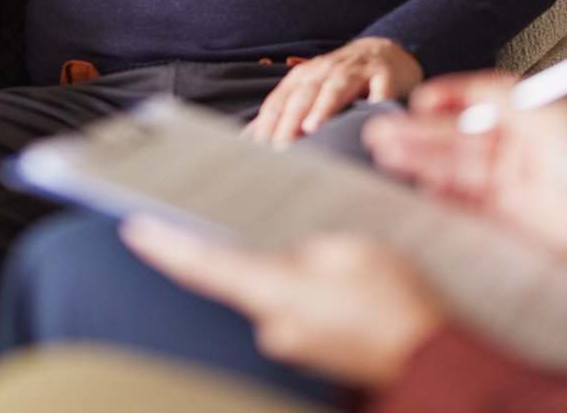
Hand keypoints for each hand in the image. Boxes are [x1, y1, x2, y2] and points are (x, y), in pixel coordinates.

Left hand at [121, 217, 446, 388]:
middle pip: (235, 273)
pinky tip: (319, 265)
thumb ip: (302, 241)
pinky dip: (293, 281)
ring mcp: (290, 341)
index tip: (132, 225)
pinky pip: (290, 304)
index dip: (163, 245)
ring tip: (293, 231)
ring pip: (266, 287)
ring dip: (272, 261)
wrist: (435, 360)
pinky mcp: (310, 347)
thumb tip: (278, 243)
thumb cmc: (398, 303)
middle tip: (226, 206)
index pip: (201, 265)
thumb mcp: (351, 248)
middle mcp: (272, 324)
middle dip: (233, 242)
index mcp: (274, 294)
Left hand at [244, 38, 422, 146]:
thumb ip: (281, 113)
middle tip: (281, 150)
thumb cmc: (342, 79)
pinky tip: (369, 116)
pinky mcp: (385, 76)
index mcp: (304, 77)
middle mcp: (325, 71)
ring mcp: (356, 72)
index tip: (258, 153)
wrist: (385, 52)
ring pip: (336, 87)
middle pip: (303, 95)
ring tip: (312, 128)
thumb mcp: (309, 90)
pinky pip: (380, 89)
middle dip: (289, 122)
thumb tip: (247, 138)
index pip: (279, 102)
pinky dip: (374, 101)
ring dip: (323, 106)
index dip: (266, 125)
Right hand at [362, 71, 566, 277]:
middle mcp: (517, 148)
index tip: (417, 101)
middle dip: (418, 134)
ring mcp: (510, 183)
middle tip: (380, 130)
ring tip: (384, 151)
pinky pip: (463, 201)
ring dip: (419, 159)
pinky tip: (414, 184)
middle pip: (456, 137)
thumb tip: (456, 89)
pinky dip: (437, 193)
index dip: (445, 102)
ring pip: (454, 167)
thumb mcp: (545, 110)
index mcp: (528, 117)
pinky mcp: (508, 217)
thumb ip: (498, 95)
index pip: (476, 103)